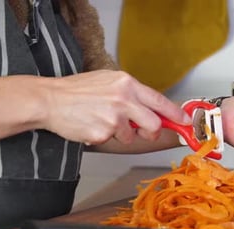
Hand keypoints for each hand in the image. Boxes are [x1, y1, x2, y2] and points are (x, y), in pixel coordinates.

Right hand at [42, 70, 189, 144]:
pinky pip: (113, 141)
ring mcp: (114, 117)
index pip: (159, 100)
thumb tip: (151, 107)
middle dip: (150, 132)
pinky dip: (104, 137)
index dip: (175, 114)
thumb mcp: (107, 81)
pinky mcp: (103, 133)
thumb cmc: (76, 90)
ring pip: (131, 136)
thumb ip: (131, 93)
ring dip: (120, 134)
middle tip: (141, 131)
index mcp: (126, 84)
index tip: (184, 121)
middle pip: (153, 124)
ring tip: (102, 121)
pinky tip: (92, 125)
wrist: (49, 100)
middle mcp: (123, 99)